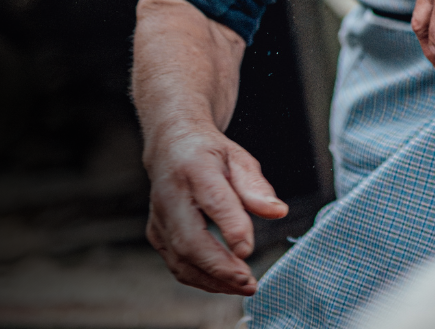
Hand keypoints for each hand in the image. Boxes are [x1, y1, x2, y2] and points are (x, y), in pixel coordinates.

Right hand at [143, 120, 288, 294]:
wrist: (171, 146)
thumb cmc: (209, 154)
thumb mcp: (238, 158)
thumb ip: (256, 186)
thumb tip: (278, 211)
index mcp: (195, 169)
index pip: (213, 201)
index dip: (231, 228)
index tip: (248, 250)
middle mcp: (170, 196)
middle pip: (190, 241)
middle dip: (220, 268)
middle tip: (249, 282)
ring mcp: (159, 217)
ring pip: (181, 260)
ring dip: (213, 281)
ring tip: (243, 287)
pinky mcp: (156, 234)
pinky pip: (176, 265)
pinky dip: (201, 279)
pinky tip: (224, 282)